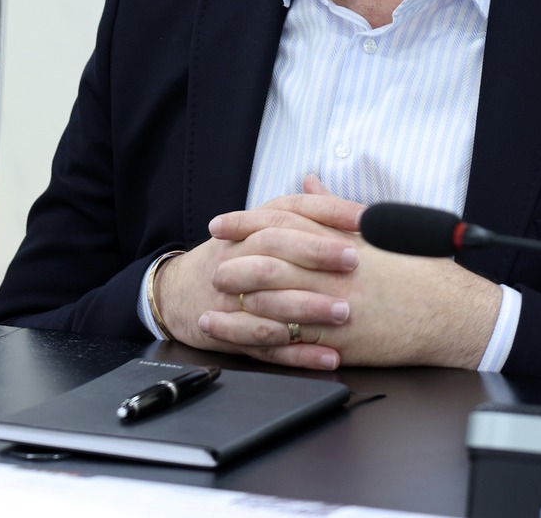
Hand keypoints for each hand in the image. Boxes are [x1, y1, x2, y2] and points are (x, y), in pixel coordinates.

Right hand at [154, 177, 364, 370]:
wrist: (175, 293)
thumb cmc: (228, 259)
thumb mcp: (254, 228)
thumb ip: (291, 211)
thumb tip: (321, 182)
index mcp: (251, 228)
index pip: (290, 209)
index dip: (327, 211)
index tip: (365, 218)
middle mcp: (239, 256)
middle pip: (275, 246)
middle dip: (315, 252)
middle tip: (354, 260)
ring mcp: (233, 297)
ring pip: (269, 299)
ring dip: (308, 306)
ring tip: (344, 313)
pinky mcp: (234, 333)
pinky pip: (266, 344)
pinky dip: (299, 355)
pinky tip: (329, 358)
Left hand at [202, 179, 500, 368]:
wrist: (456, 313)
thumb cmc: (423, 269)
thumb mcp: (381, 228)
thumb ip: (336, 207)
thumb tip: (310, 182)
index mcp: (342, 239)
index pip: (283, 223)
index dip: (246, 221)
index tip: (221, 223)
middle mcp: (336, 270)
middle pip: (271, 259)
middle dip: (235, 259)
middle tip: (212, 260)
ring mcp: (338, 306)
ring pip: (275, 300)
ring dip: (239, 299)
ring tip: (213, 297)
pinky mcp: (343, 339)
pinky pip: (294, 338)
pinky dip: (263, 335)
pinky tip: (243, 335)